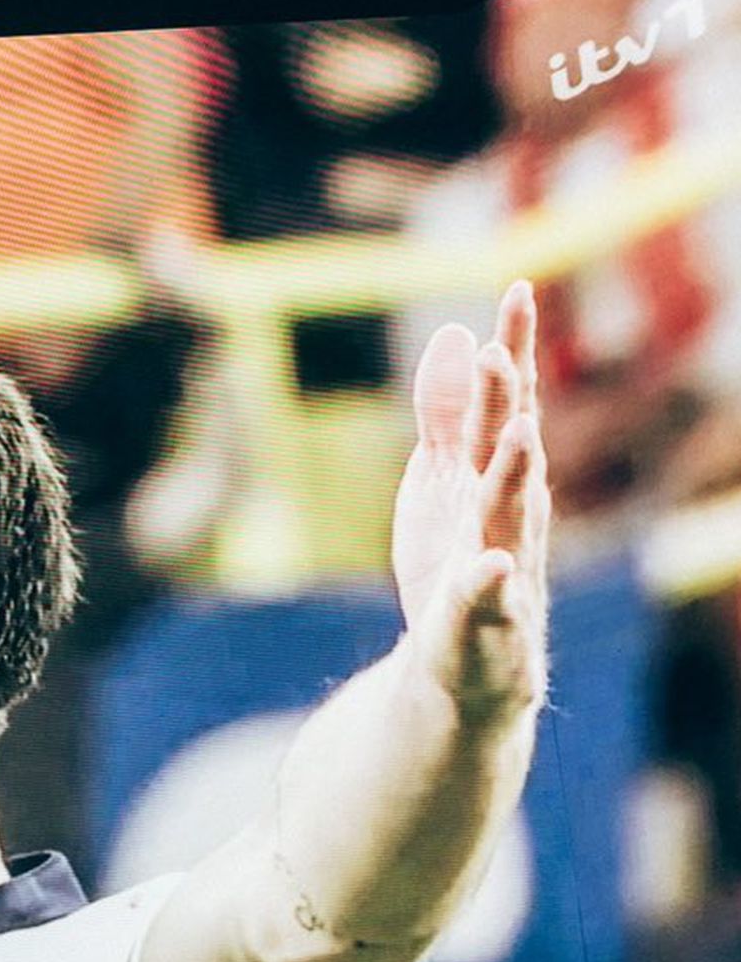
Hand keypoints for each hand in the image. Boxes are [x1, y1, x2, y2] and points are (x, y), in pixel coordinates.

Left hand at [390, 280, 551, 725]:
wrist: (463, 670)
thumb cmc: (460, 566)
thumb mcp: (444, 483)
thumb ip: (448, 415)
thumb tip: (457, 332)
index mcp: (494, 480)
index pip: (508, 408)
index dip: (513, 352)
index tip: (517, 291)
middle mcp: (509, 516)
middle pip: (510, 452)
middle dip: (507, 405)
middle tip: (500, 352)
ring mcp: (504, 568)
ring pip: (511, 518)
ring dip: (511, 477)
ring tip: (513, 436)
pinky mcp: (488, 624)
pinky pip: (491, 602)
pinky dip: (491, 583)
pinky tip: (492, 566)